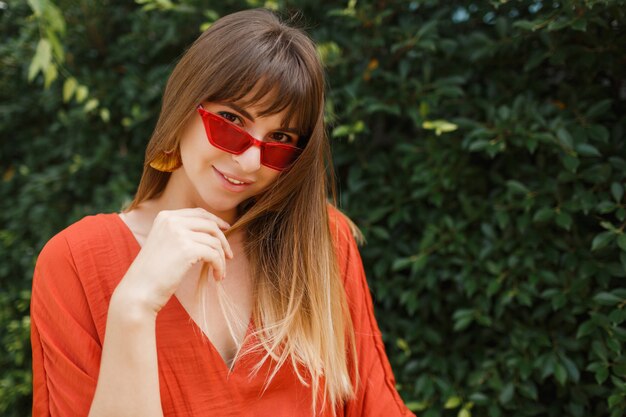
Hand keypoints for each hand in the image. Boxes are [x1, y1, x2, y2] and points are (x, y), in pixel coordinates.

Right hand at [113, 207, 233, 314]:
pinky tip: (217, 277)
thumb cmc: (153, 273)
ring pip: (214, 241)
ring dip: (222, 258)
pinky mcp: (187, 249)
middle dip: (223, 240)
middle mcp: (172, 220)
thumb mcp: (164, 244)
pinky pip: (214, 255)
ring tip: (220, 273)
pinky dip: (219, 266)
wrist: (138, 292)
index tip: (226, 231)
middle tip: (229, 256)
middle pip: (210, 224)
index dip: (216, 221)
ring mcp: (179, 233)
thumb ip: (182, 233)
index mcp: (165, 217)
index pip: (199, 213)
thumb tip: (212, 230)